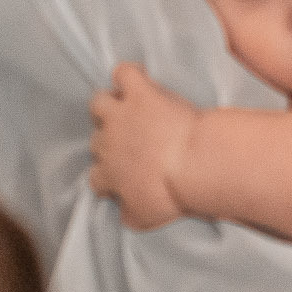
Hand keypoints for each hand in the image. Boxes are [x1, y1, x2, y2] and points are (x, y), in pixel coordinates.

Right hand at [88, 64, 196, 229]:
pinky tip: (136, 77)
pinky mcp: (141, 94)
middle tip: (134, 142)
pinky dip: (128, 73)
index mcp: (108, 175)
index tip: (124, 175)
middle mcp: (107, 144)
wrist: (194, 164)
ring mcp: (121, 116)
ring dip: (109, 105)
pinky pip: (125, 74)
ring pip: (99, 103)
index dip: (109, 175)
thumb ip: (130, 217)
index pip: (96, 177)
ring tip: (126, 107)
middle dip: (112, 141)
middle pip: (97, 141)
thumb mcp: (147, 218)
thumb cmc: (174, 194)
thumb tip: (124, 217)